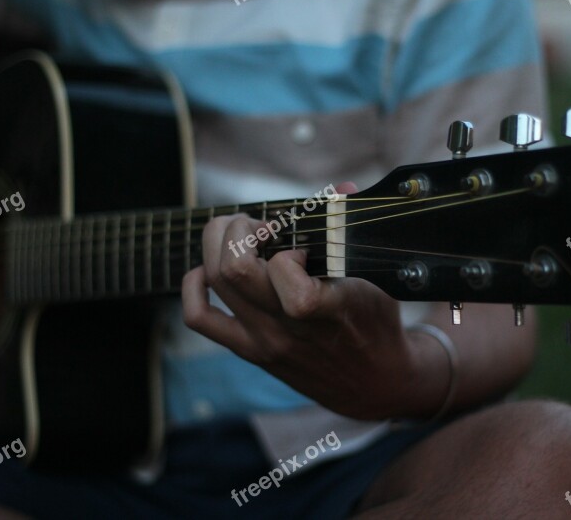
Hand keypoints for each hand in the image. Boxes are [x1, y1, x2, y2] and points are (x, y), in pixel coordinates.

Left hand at [181, 184, 448, 419]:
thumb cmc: (375, 322)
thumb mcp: (375, 278)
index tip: (303, 246)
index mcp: (324, 312)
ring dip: (220, 244)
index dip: (288, 249)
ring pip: (215, 281)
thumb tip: (345, 188)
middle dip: (241, 229)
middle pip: (234, 269)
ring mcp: (262, 341)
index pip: (287, 278)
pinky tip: (210, 271)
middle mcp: (286, 330)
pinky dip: (194, 285)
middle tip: (260, 226)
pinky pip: (200, 317)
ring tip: (241, 237)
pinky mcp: (248, 350)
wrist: (374, 382)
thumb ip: (351, 233)